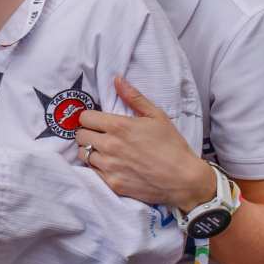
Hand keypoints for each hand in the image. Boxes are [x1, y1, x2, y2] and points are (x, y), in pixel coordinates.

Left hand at [77, 77, 213, 210]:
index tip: (98, 120)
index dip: (90, 117)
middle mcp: (110, 146)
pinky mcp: (111, 183)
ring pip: (83, 154)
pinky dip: (96, 166)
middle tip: (100, 134)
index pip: (84, 117)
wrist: (183, 179)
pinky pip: (91, 171)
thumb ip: (134, 97)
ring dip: (90, 150)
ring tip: (104, 150)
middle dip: (88, 132)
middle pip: (80, 135)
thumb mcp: (156, 116)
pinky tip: (110, 164)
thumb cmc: (172, 145)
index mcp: (119, 126)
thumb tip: (117, 80)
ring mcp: (109, 166)